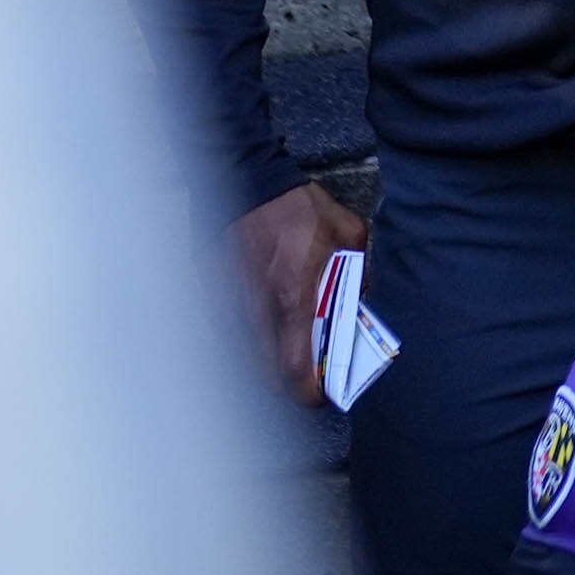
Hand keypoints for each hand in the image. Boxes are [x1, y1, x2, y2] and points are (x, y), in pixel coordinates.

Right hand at [227, 181, 368, 404]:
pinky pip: (231, 326)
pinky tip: (266, 320)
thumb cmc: (300, 207)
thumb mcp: (348, 232)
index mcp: (294, 296)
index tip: (319, 394)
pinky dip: (249, 333)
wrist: (251, 180)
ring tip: (288, 347)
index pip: (294, 365)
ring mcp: (231, 300)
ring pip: (247, 349)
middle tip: (306, 376)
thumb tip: (360, 298)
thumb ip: (359, 269)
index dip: (307, 390)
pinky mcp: (214, 290)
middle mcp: (259, 306)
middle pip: (267, 369)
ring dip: (268, 357)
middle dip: (287, 380)